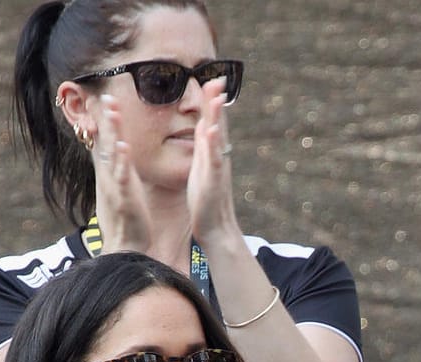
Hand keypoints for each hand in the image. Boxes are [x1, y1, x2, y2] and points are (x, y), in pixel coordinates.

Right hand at [92, 95, 159, 258]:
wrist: (127, 243)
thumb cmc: (126, 213)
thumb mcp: (119, 185)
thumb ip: (116, 166)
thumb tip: (112, 149)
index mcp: (113, 170)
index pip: (105, 140)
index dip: (103, 119)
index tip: (101, 96)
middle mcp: (110, 175)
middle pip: (106, 141)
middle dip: (105, 117)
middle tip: (104, 94)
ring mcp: (115, 185)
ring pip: (112, 154)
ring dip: (112, 132)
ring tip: (112, 112)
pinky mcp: (124, 198)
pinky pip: (122, 177)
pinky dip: (121, 162)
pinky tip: (123, 147)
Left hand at [186, 77, 240, 247]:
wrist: (215, 225)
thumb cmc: (206, 197)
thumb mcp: (203, 165)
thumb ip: (205, 145)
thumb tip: (206, 125)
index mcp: (210, 151)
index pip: (211, 120)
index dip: (211, 100)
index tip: (211, 78)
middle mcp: (217, 155)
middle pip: (217, 122)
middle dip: (216, 100)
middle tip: (217, 77)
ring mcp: (217, 166)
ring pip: (218, 137)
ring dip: (218, 116)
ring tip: (217, 97)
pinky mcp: (213, 179)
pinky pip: (214, 158)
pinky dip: (213, 144)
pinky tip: (212, 130)